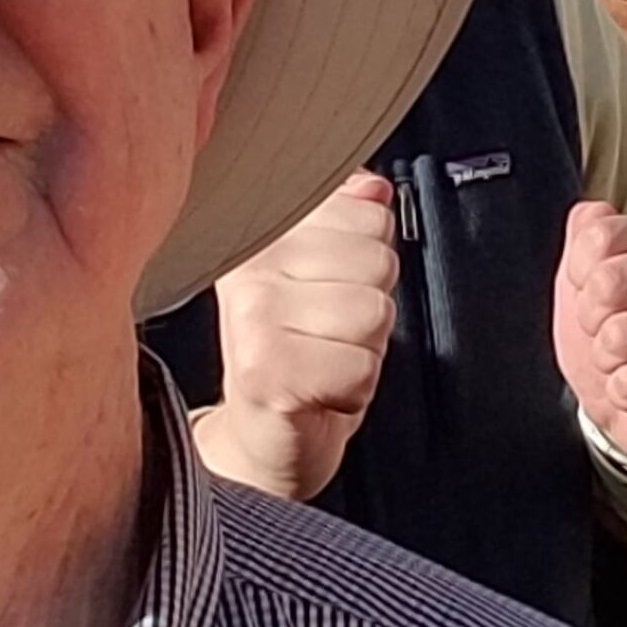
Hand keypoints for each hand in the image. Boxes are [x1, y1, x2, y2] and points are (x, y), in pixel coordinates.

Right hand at [197, 174, 398, 500]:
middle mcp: (249, 264)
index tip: (329, 289)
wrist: (263, 438)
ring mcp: (252, 314)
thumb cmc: (297, 358)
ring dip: (364, 351)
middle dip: (370, 308)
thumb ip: (350, 223)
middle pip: (376, 261)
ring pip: (373, 313)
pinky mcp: (265, 369)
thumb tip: (372, 187)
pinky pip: (362, 368)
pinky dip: (354, 390)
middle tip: (326, 335)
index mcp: (263, 227)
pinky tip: (320, 391)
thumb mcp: (328, 277)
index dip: (369, 258)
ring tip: (324, 360)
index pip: (366, 211)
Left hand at [552, 203, 626, 471]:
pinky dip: (622, 394)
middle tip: (607, 333)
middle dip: (590, 322)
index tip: (592, 296)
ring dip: (607, 362)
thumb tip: (592, 213)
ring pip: (616, 337)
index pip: (598, 236)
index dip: (579, 278)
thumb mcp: (580, 280)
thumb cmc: (608, 335)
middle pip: (607, 283)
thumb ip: (582, 235)